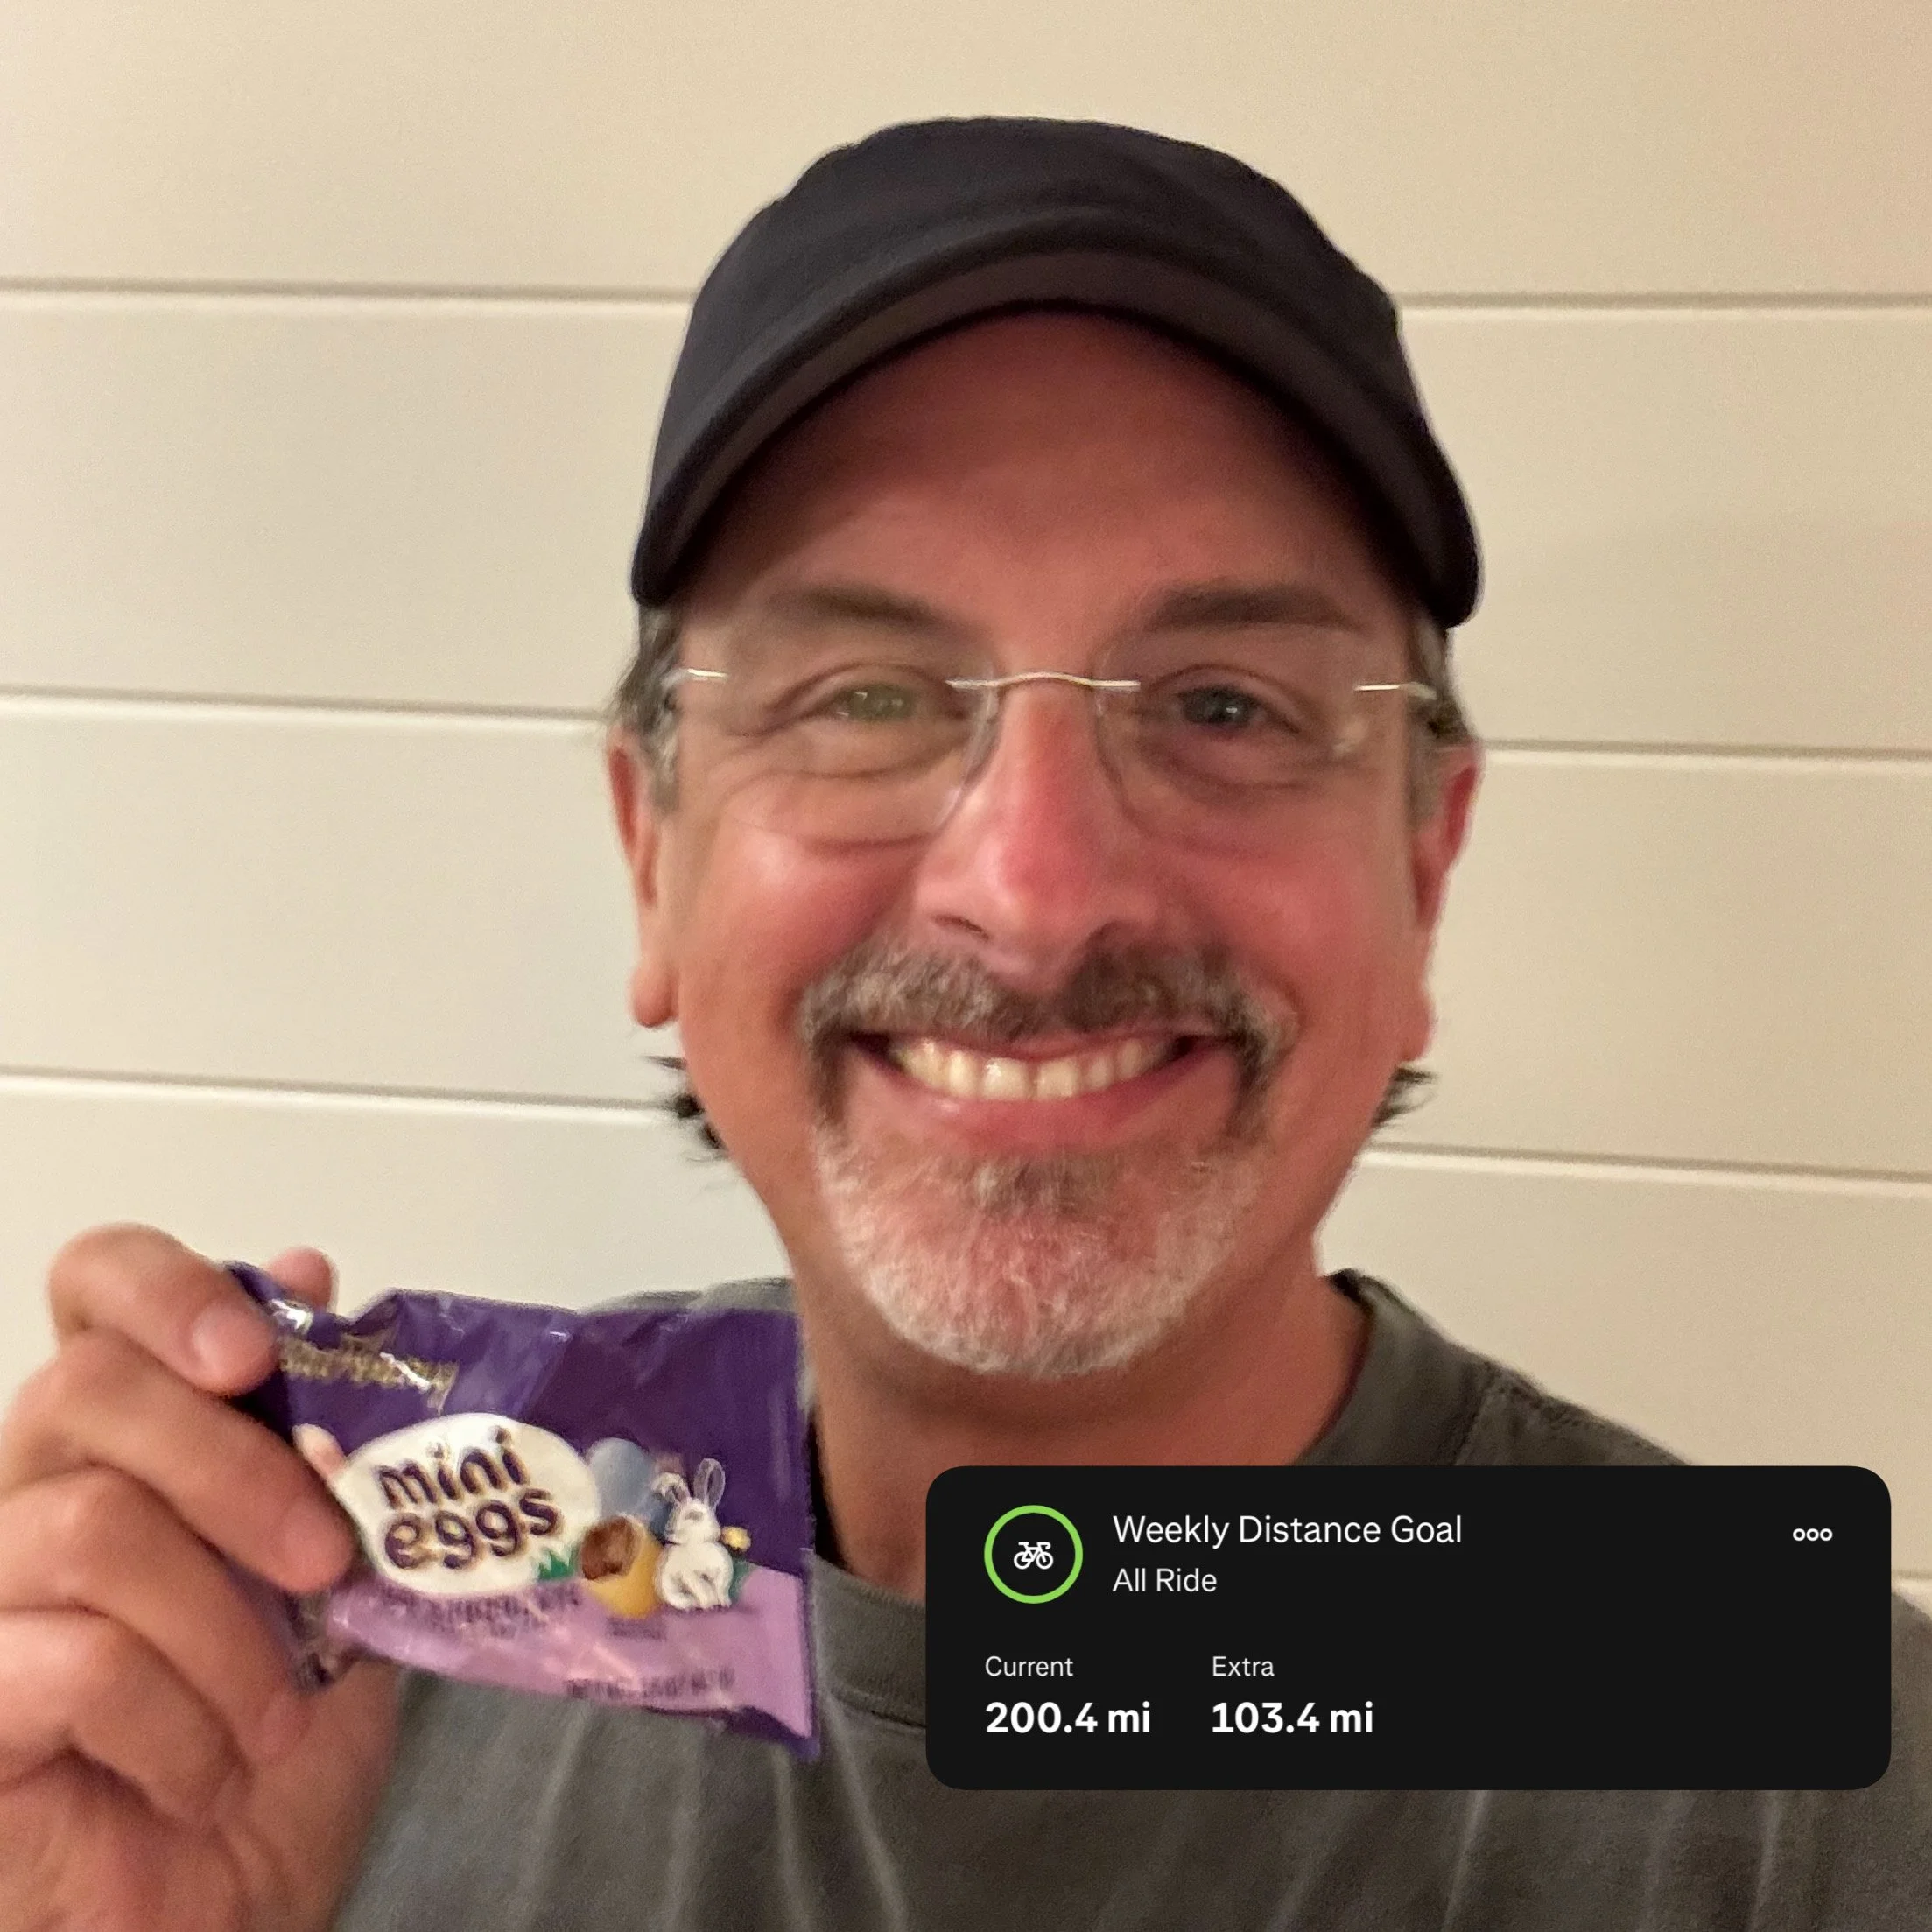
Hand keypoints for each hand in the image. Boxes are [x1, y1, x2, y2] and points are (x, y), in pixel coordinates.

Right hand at [0, 1228, 398, 1931]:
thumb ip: (324, 1437)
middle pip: (83, 1388)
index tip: (257, 1349)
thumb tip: (311, 1274)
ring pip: (89, 1527)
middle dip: (237, 1470)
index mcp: (130, 1442)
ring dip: (226, 1628)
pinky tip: (208, 1772)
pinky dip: (178, 1719)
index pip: (91, 1287)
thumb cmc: (275, 1745)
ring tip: (277, 1714)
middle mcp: (30, 1496)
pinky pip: (69, 1660)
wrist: (232, 1914)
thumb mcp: (335, 1576)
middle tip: (331, 1555)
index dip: (163, 1286)